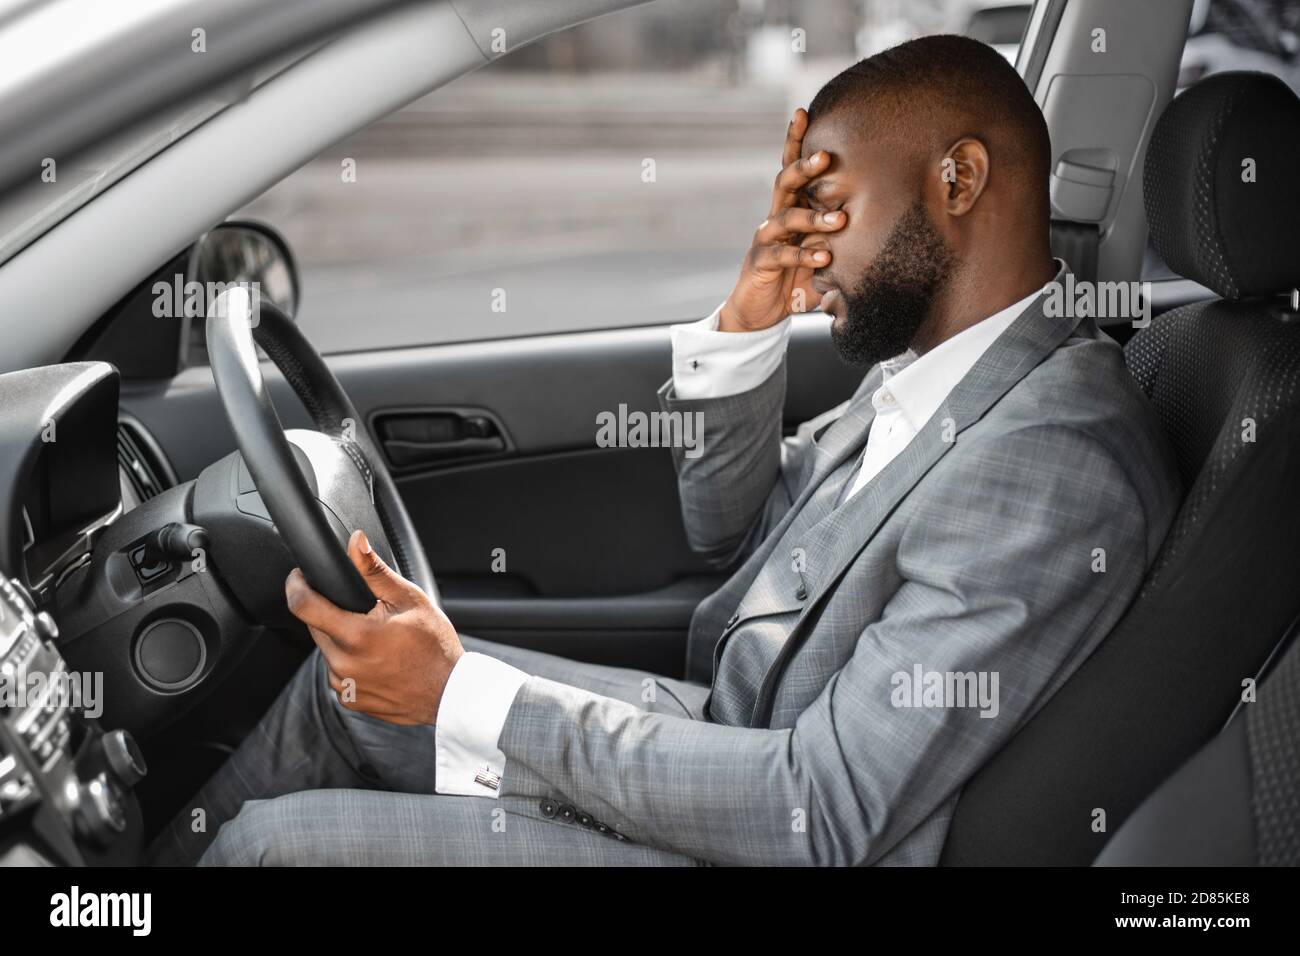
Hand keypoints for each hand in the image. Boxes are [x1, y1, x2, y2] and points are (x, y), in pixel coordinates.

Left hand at [285, 529, 461, 724]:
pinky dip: (350, 662)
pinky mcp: (348, 698)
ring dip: (341, 639)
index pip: (303, 605)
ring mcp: (343, 685)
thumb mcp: (409, 599)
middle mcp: (343, 664)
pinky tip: (377, 659)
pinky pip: (338, 672)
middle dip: (331, 613)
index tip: (299, 577)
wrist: (447, 693)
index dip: (296, 585)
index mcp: (356, 636)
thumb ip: (375, 570)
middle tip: (365, 613)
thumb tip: (356, 542)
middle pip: (316, 626)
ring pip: (327, 650)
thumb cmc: (434, 646)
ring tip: (376, 639)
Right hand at [718, 108, 845, 332]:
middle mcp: (775, 217)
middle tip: (825, 157)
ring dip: (813, 217)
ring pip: (786, 217)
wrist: (760, 312)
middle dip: (804, 167)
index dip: (794, 140)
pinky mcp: (761, 262)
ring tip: (839, 220)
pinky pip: (782, 254)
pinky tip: (822, 257)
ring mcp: (765, 239)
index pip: (791, 168)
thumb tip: (885, 225)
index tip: (803, 112)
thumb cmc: (797, 280)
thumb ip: (843, 239)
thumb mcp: (824, 255)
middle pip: (784, 182)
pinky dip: (803, 255)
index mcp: (790, 208)